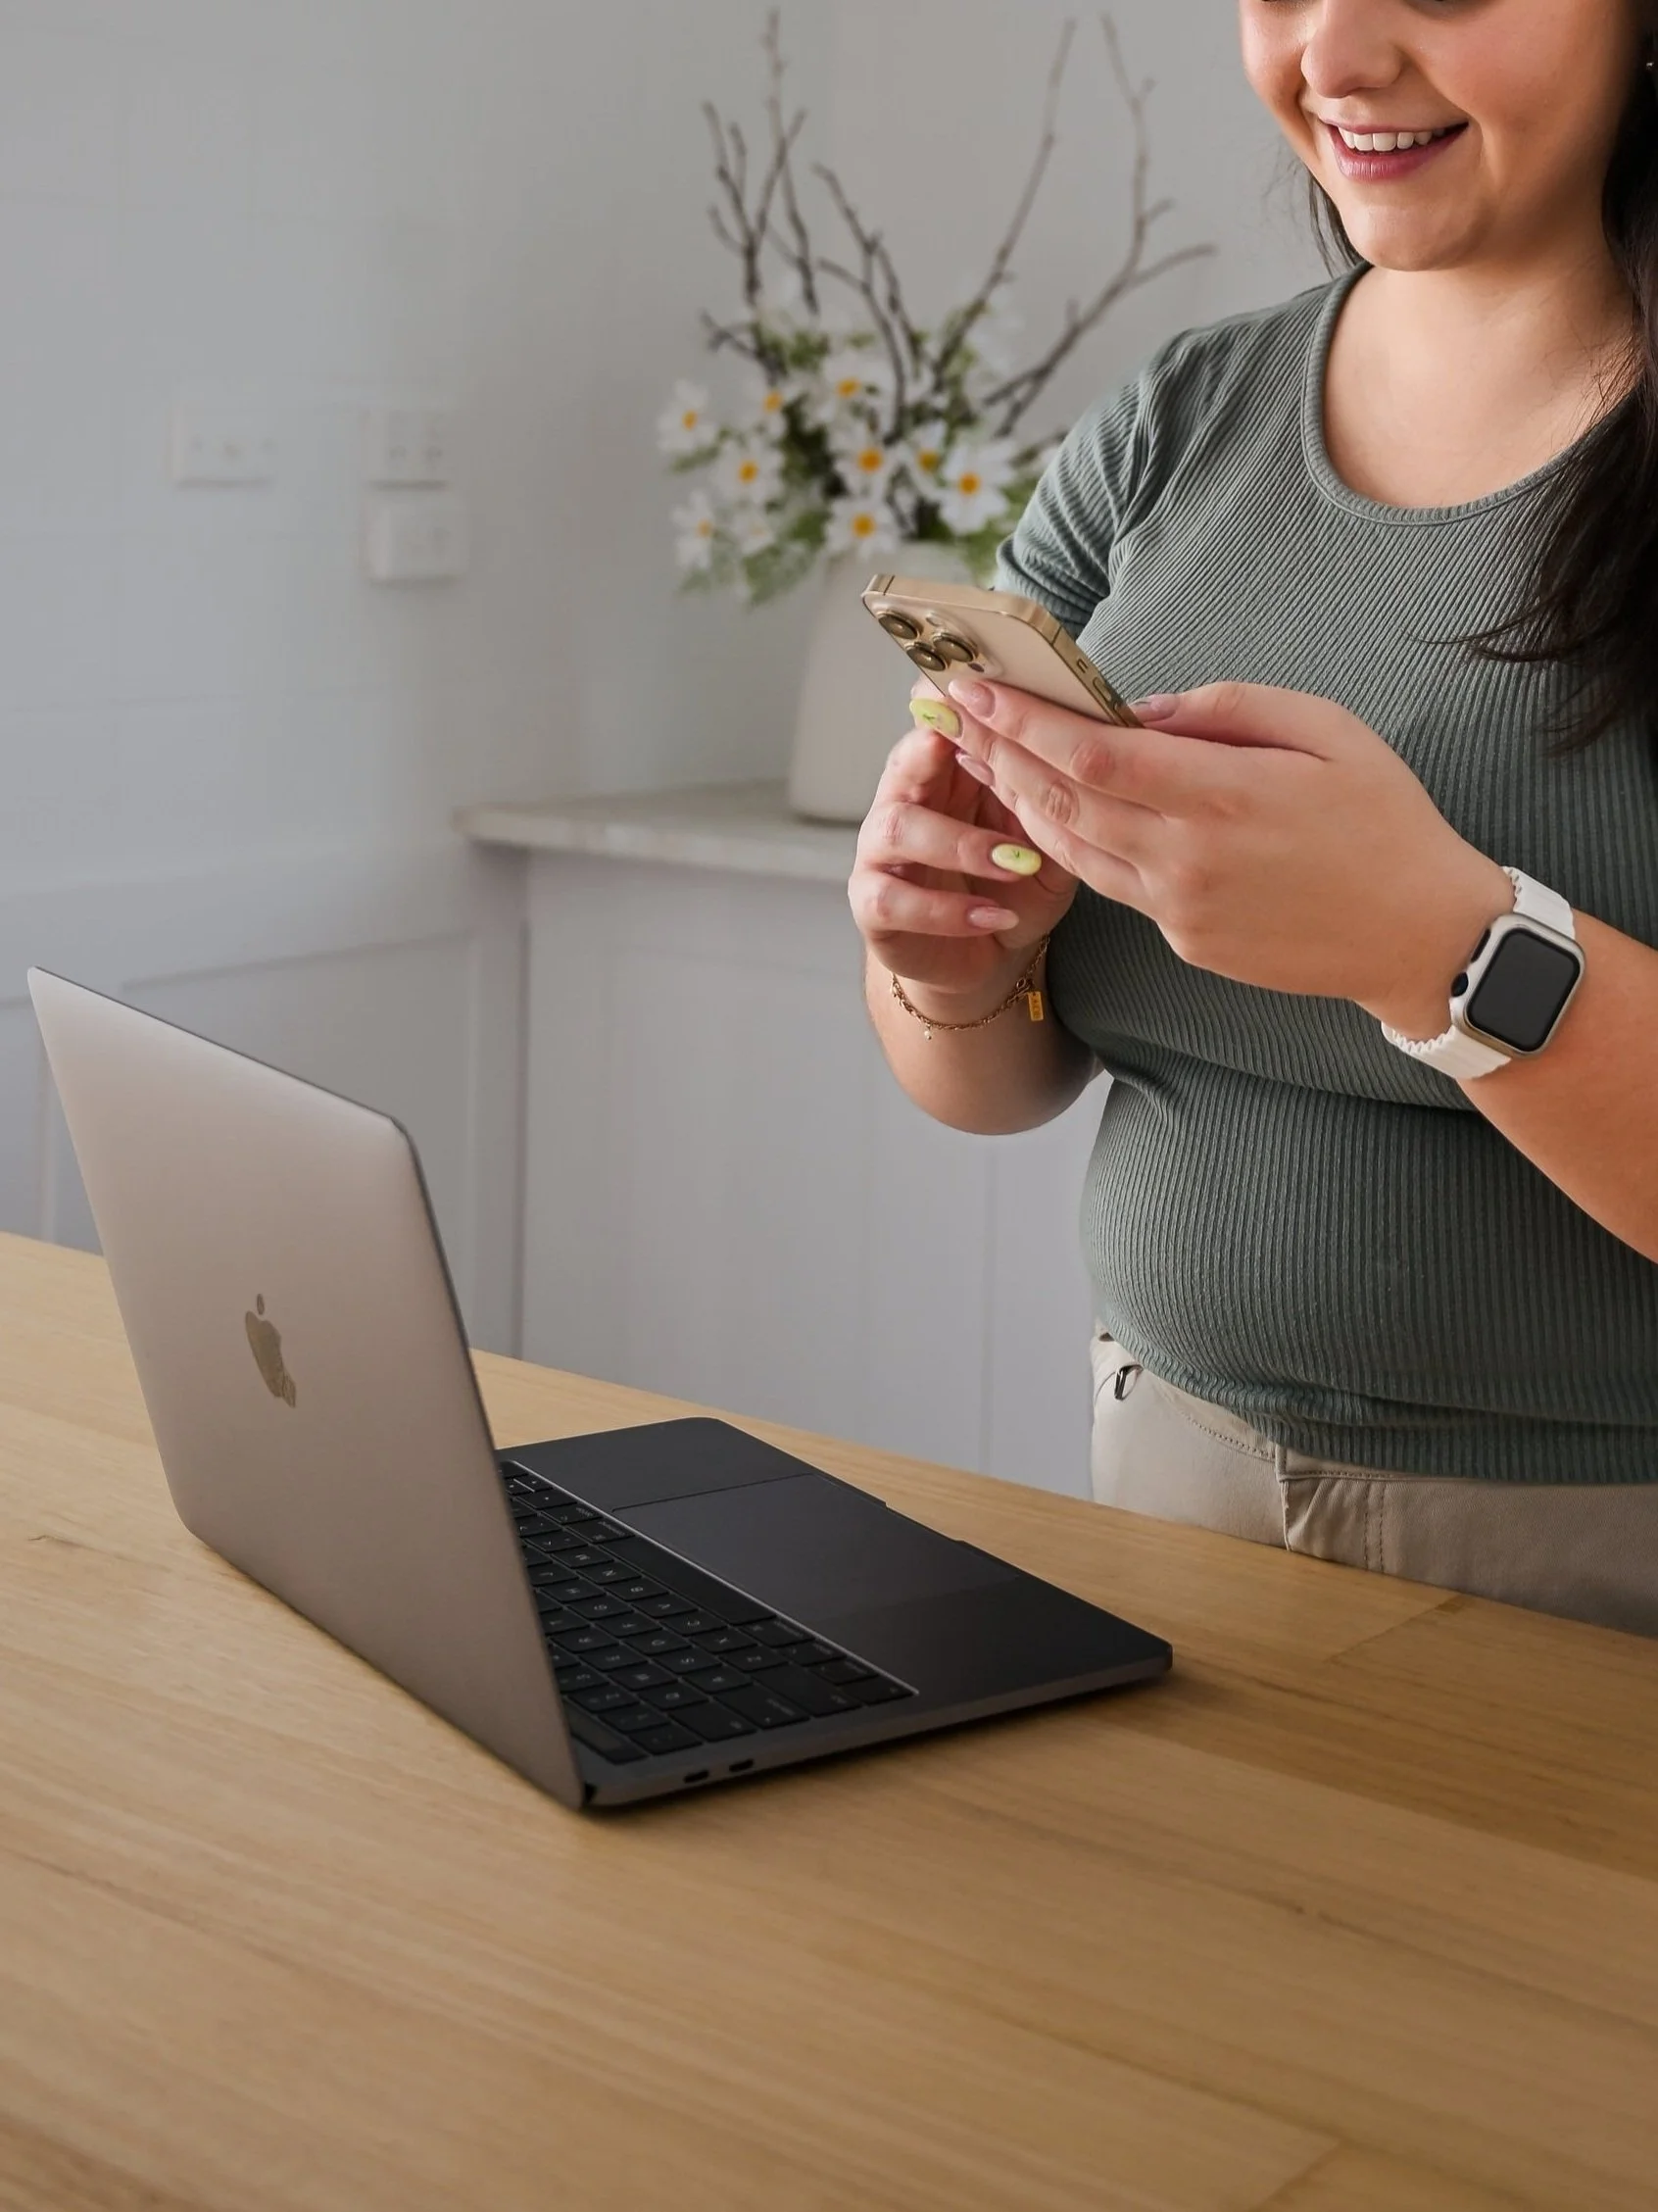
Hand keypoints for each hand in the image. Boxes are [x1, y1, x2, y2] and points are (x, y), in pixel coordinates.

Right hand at [849, 683, 1077, 1008]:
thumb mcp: (1049, 840)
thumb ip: (1052, 801)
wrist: (990, 954)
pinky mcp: (872, 904)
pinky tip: (993, 917)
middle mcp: (905, 801)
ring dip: (958, 844)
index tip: (978, 687)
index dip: (954, 704)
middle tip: (972, 748)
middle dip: (932, 749)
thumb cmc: (1016, 885)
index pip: (939, 723)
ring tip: (1014, 863)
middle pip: (904, 760)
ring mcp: (881, 852)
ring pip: (897, 828)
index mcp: (947, 772)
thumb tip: (1086, 755)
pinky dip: (945, 911)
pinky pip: (892, 900)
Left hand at [945, 677, 1512, 1034]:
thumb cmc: (1385, 820)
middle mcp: (1185, 859)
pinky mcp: (1184, 941)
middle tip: (953, 713)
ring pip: (1072, 850)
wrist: (1422, 937)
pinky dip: (1069, 843)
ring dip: (1019, 801)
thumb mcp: (1325, 729)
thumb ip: (1225, 709)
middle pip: (1061, 800)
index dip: (1022, 719)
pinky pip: (1112, 884)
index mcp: (1220, 796)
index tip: (977, 687)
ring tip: (982, 757)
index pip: (1089, 752)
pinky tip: (1048, 813)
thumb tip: (1141, 709)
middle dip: (998, 751)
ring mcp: (1179, 910)